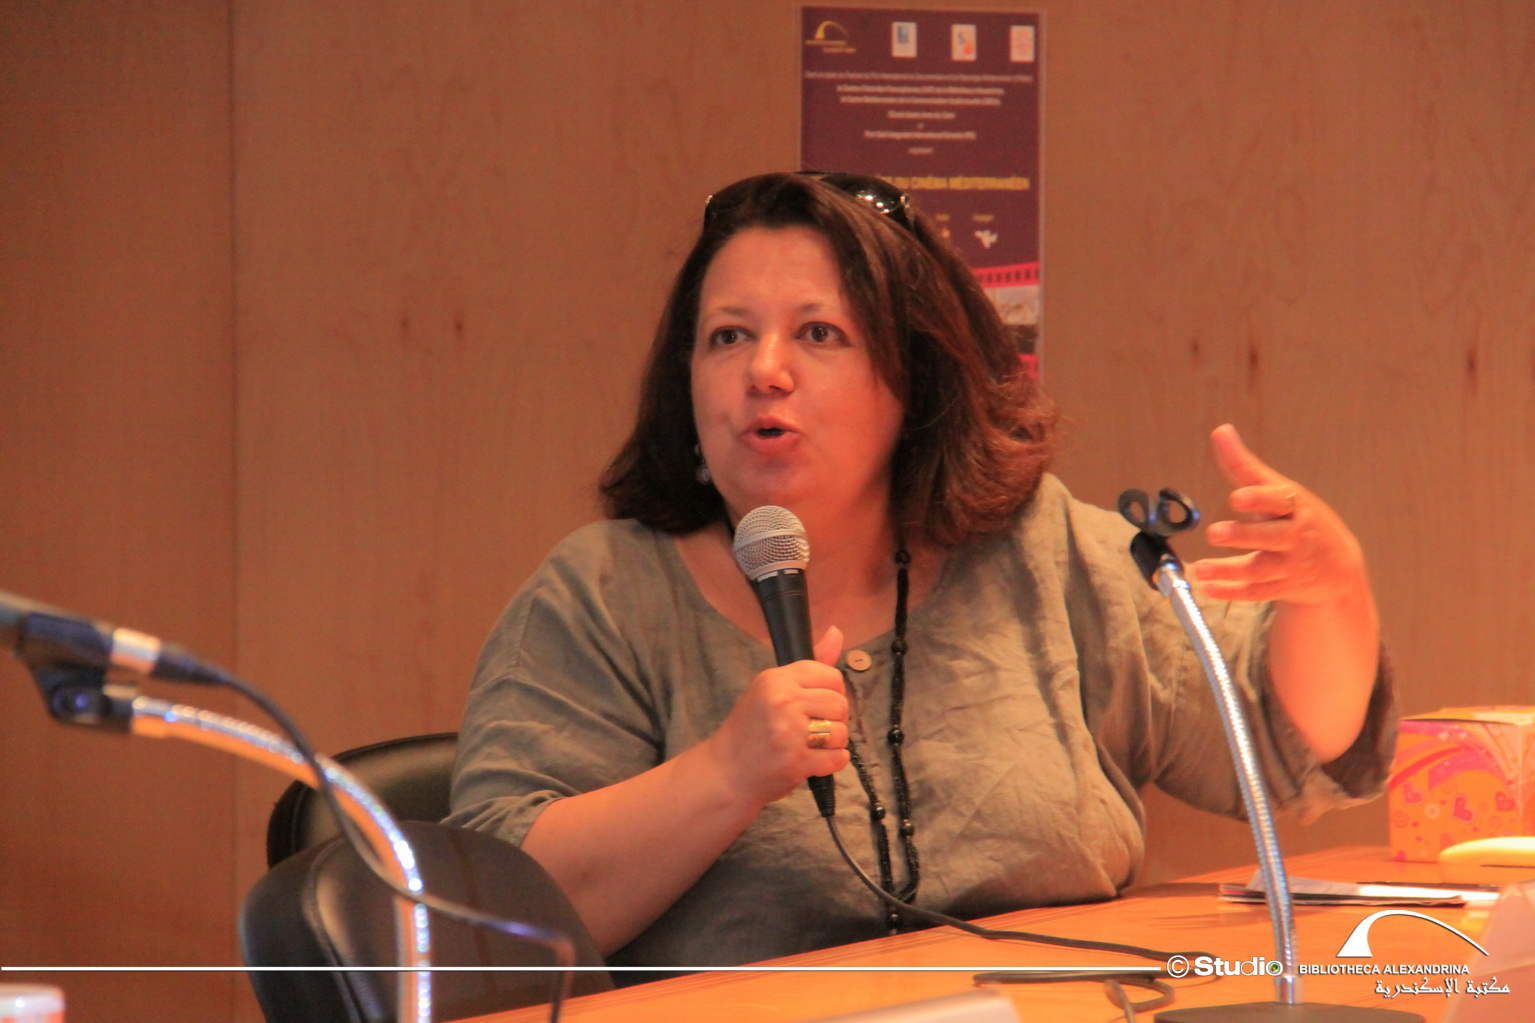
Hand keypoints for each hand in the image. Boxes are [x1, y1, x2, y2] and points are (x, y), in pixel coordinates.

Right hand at [701, 626, 850, 807]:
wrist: (724, 772)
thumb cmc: (750, 729)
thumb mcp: (772, 689)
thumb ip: (810, 666)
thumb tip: (837, 631)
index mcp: (776, 679)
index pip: (831, 676)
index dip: (831, 692)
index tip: (815, 705)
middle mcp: (783, 701)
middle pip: (840, 704)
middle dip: (834, 719)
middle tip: (812, 729)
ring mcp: (790, 732)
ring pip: (841, 732)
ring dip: (833, 743)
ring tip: (811, 746)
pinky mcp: (796, 762)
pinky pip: (838, 758)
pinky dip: (833, 762)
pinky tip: (814, 762)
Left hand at [1188, 424, 1368, 605]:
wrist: (1337, 568)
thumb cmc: (1298, 519)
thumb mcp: (1279, 490)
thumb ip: (1245, 466)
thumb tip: (1220, 430)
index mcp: (1294, 507)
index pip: (1279, 501)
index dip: (1259, 498)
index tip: (1237, 496)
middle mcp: (1295, 537)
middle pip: (1271, 537)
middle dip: (1243, 535)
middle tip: (1214, 532)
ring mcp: (1289, 565)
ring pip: (1260, 570)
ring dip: (1229, 570)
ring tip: (1200, 568)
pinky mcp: (1281, 587)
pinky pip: (1256, 593)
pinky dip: (1231, 592)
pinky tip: (1207, 587)